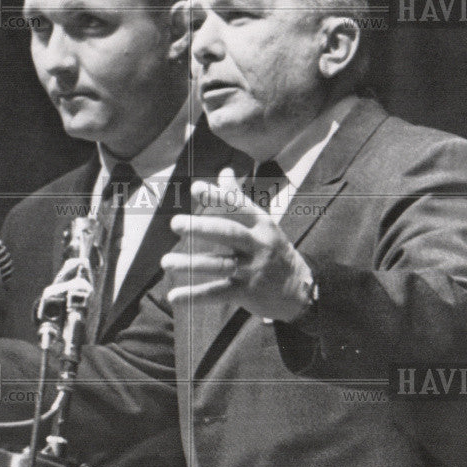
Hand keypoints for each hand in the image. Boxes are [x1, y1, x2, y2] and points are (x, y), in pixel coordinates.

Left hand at [162, 167, 313, 321]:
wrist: (300, 291)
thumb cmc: (275, 251)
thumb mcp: (263, 224)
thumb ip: (239, 198)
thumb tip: (225, 170)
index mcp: (261, 224)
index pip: (239, 206)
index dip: (218, 197)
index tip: (195, 188)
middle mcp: (258, 244)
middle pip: (229, 233)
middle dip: (201, 228)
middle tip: (175, 223)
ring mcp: (253, 270)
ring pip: (219, 264)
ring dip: (190, 263)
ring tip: (165, 262)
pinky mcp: (246, 293)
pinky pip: (217, 292)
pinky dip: (195, 295)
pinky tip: (174, 296)